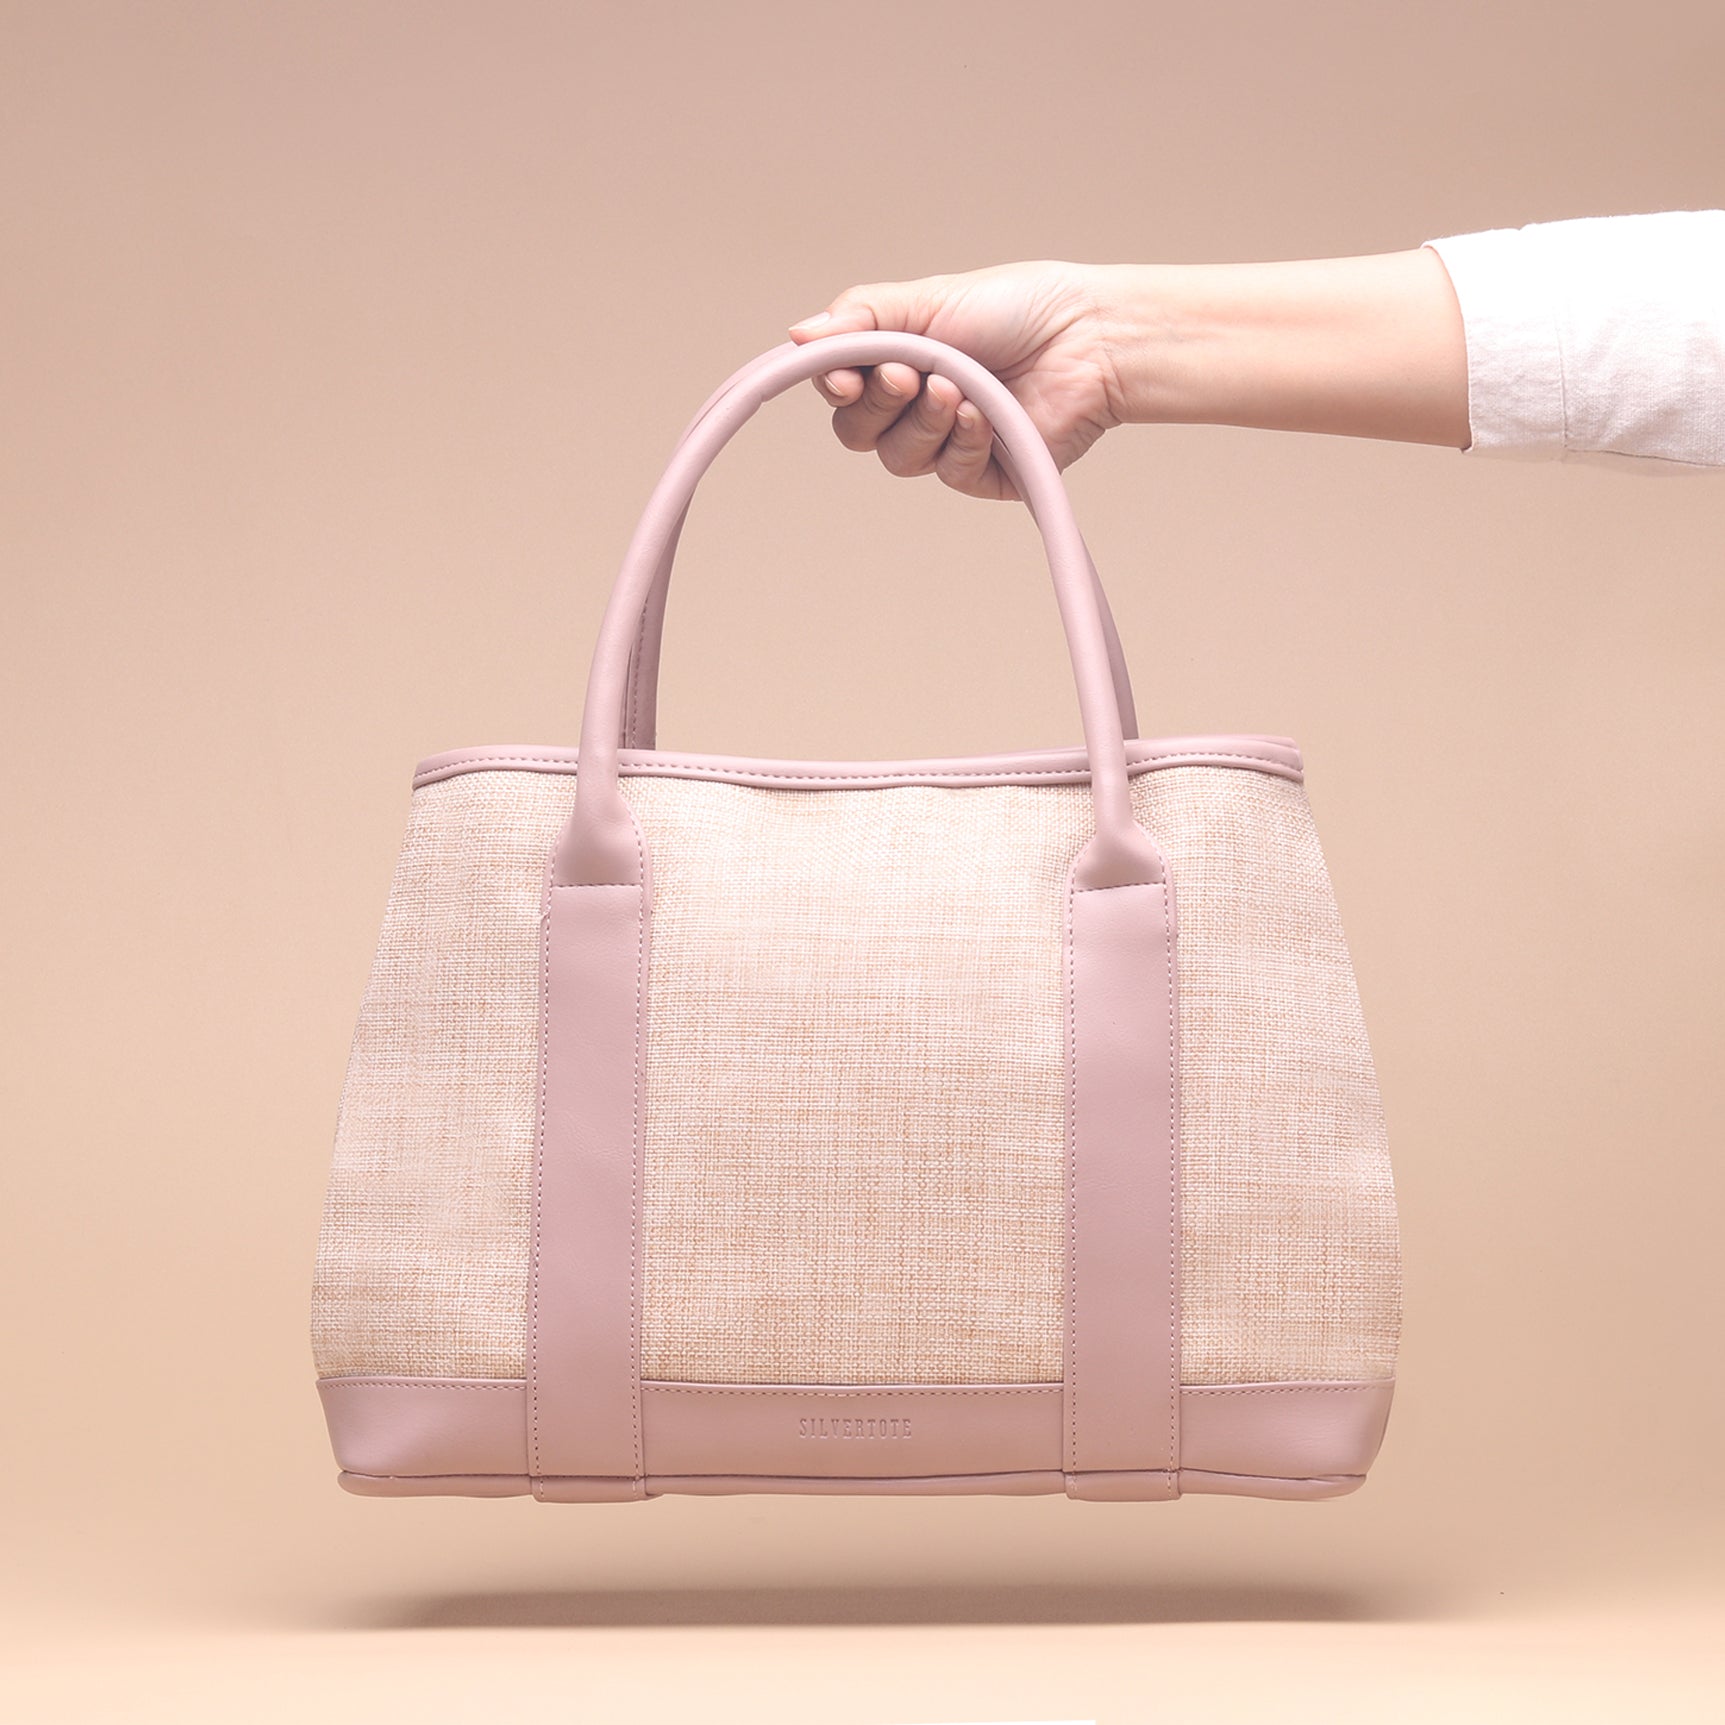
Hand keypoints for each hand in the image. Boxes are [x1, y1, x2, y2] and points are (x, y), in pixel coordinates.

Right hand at [786, 249, 1471, 493]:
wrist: (1089, 336)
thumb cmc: (1015, 307)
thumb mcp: (927, 300)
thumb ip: (861, 319)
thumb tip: (795, 337)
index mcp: (894, 364)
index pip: (839, 391)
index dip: (836, 387)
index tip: (846, 373)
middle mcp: (912, 409)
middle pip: (858, 433)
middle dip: (879, 403)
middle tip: (909, 372)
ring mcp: (946, 446)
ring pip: (899, 459)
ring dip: (922, 422)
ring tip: (956, 387)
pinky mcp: (982, 474)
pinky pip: (948, 473)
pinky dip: (961, 441)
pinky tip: (983, 414)